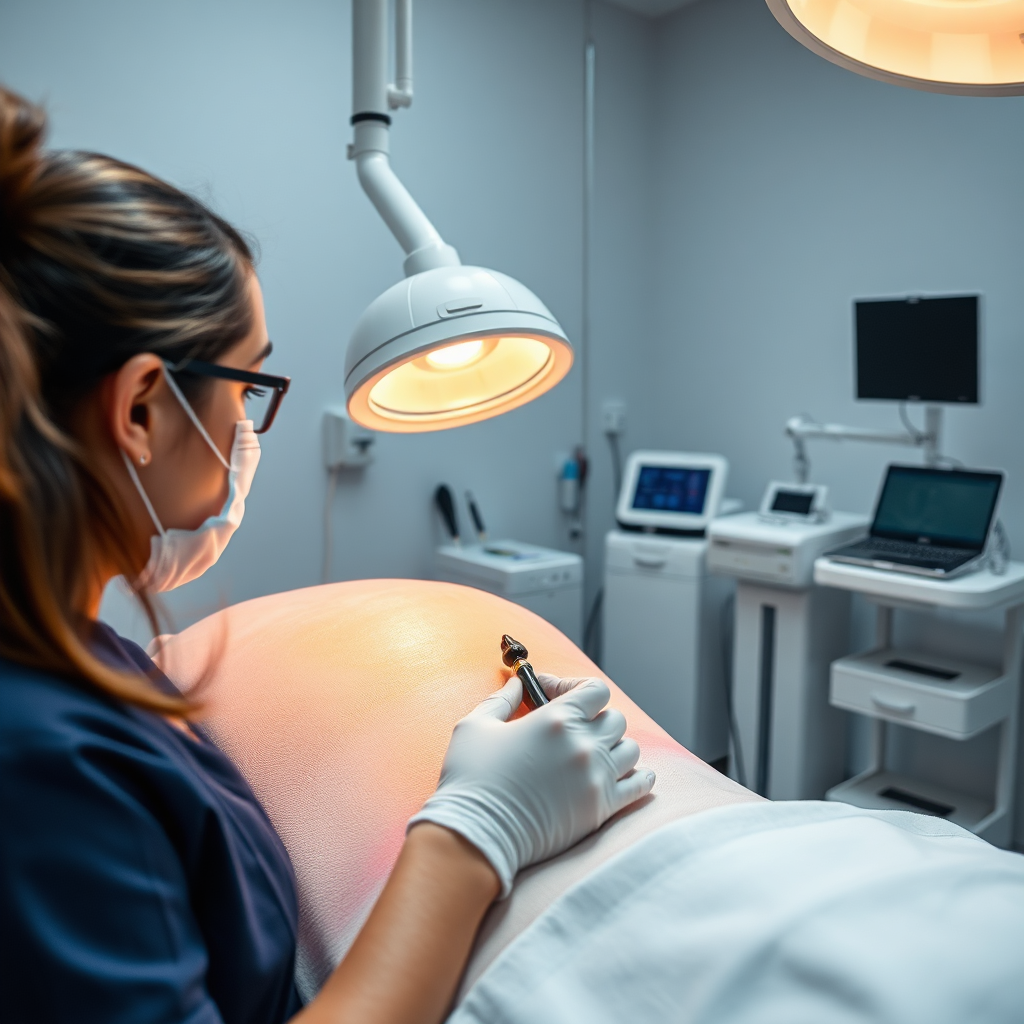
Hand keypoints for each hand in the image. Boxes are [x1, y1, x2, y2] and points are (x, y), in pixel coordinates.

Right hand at [408, 673, 654, 896]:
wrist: (478, 835)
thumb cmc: (471, 778)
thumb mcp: (475, 725)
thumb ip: (502, 699)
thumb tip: (518, 684)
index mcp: (556, 719)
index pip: (595, 689)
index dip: (578, 688)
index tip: (557, 696)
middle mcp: (583, 745)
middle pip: (615, 718)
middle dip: (595, 719)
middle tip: (572, 729)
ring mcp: (596, 778)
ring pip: (630, 749)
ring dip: (614, 747)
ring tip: (592, 755)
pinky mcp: (601, 809)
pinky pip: (641, 786)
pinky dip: (638, 777)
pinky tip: (626, 776)